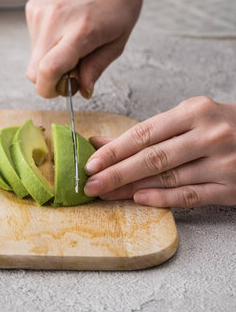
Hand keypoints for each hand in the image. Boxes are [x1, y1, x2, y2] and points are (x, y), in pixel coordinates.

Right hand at [25, 0, 168, 97]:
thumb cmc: (121, 0)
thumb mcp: (118, 41)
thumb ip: (95, 69)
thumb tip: (80, 91)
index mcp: (79, 32)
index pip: (46, 72)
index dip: (49, 90)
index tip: (61, 90)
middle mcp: (54, 21)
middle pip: (33, 71)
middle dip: (49, 79)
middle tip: (72, 70)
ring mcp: (40, 12)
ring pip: (33, 56)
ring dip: (50, 57)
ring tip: (73, 40)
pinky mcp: (33, 7)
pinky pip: (34, 39)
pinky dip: (47, 42)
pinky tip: (66, 26)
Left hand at [84, 97, 235, 207]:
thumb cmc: (222, 127)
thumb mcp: (188, 119)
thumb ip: (147, 132)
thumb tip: (100, 143)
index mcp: (196, 112)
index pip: (144, 133)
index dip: (114, 151)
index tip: (90, 163)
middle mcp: (210, 135)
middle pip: (152, 158)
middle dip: (116, 173)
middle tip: (90, 184)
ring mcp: (223, 163)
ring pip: (167, 178)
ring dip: (131, 188)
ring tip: (106, 194)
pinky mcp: (231, 187)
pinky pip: (190, 196)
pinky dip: (162, 198)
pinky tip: (139, 199)